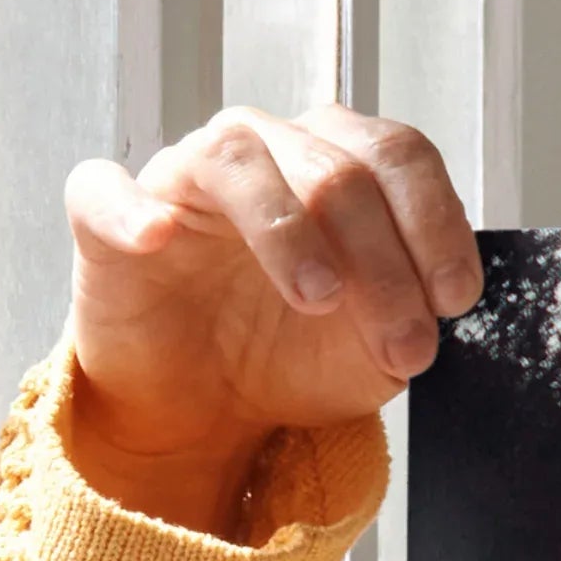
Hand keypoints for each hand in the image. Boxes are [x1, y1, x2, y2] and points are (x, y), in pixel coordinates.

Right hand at [61, 106, 479, 535]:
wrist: (207, 409)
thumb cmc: (290, 355)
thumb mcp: (376, 349)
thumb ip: (411, 315)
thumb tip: (436, 304)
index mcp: (338, 165)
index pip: (398, 157)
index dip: (435, 223)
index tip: (455, 299)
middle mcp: (266, 151)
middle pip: (335, 168)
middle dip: (383, 263)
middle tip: (403, 344)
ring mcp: (185, 177)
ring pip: (237, 160)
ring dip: (288, 231)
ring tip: (319, 299)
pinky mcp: (108, 217)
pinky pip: (105, 190)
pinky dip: (132, 209)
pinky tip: (158, 237)